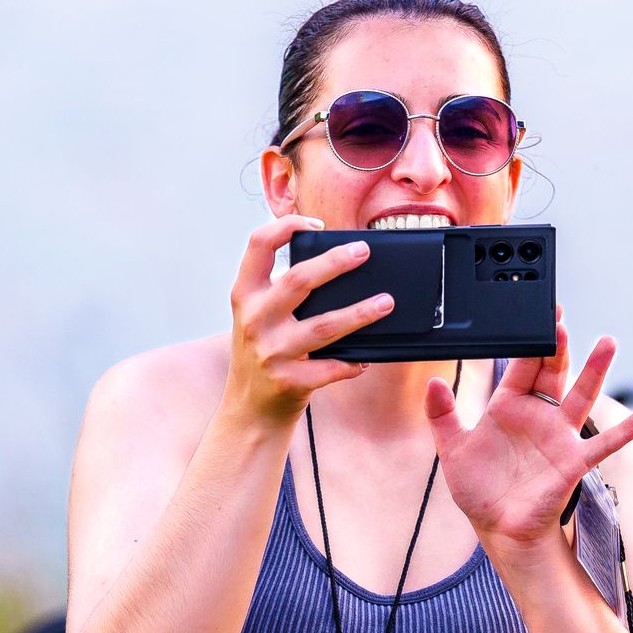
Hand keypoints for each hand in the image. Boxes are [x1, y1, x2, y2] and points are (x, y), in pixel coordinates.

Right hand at [222, 216, 391, 427]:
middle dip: (335, 263)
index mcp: (246, 295)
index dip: (286, 226)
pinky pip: (331, 368)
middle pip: (298, 281)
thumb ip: (280, 290)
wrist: (249, 409)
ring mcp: (271, 352)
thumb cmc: (264, 352)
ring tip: (386, 303)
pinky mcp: (290, 381)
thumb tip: (336, 262)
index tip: (315, 222)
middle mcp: (255, 320)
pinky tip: (367, 357)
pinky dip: (352, 362)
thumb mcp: (258, 316)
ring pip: (323, 327)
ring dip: (360, 313)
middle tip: (364, 251)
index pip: (258, 245)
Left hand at [423, 314, 632, 550]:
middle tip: (559, 317)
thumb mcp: (453, 449)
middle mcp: (537, 415)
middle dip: (556, 344)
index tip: (534, 315)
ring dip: (595, 370)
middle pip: (551, 371)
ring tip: (608, 342)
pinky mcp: (573, 461)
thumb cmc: (479, 490)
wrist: (499, 528)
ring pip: (581, 396)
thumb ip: (443, 415)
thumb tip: (434, 383)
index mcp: (508, 407)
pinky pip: (603, 443)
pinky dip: (624, 431)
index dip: (527, 341)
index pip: (520, 366)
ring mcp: (559, 436)